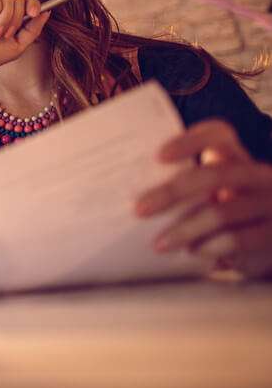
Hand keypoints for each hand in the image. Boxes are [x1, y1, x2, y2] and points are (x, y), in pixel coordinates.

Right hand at [0, 0, 50, 75]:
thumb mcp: (19, 44)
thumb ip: (33, 29)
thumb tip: (47, 12)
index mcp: (9, 17)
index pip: (26, 1)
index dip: (33, 3)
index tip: (34, 13)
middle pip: (19, 0)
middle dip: (16, 18)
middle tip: (7, 34)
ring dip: (5, 19)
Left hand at [135, 119, 271, 278]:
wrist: (269, 243)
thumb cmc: (228, 213)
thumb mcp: (212, 194)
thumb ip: (186, 187)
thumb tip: (130, 196)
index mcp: (238, 158)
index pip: (219, 135)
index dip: (191, 140)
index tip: (158, 156)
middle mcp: (259, 176)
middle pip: (216, 174)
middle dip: (173, 192)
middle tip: (139, 209)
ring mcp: (270, 204)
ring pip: (223, 212)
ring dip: (185, 229)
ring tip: (160, 244)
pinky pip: (238, 240)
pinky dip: (210, 247)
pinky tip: (193, 253)